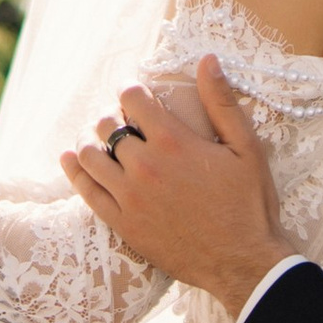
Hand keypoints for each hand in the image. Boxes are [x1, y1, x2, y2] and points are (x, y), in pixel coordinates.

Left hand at [61, 59, 297, 316]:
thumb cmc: (249, 203)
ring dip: (93, 141)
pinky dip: (75, 171)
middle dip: (114, 115)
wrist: (243, 263)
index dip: (131, 91)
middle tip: (125, 121)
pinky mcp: (123, 225)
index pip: (131, 97)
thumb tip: (207, 59)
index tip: (138, 96)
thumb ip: (222, 101)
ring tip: (105, 142)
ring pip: (89, 155)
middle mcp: (145, 166)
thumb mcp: (247, 147)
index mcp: (173, 141)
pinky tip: (72, 159)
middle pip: (106, 124)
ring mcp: (130, 198)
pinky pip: (87, 192)